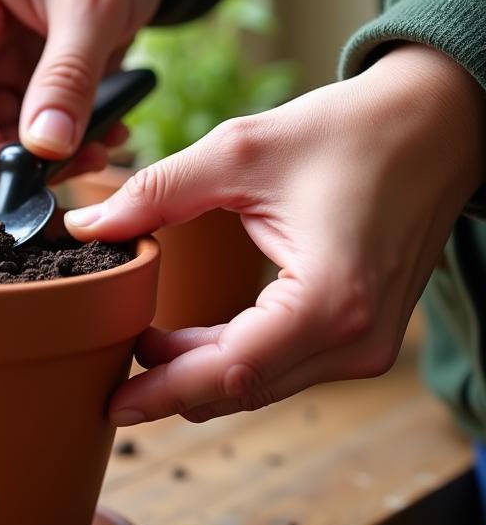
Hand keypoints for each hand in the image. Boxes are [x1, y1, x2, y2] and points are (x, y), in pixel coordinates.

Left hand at [65, 44, 485, 424]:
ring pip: (261, 384)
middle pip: (242, 388)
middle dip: (173, 385)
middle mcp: (355, 340)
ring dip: (200, 372)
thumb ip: (156, 193)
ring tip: (143, 344)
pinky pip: (284, 365)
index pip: (228, 372)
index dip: (163, 391)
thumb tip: (89, 226)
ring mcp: (366, 345)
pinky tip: (190, 339)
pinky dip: (233, 358)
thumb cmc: (348, 132)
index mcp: (329, 301)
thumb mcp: (239, 154)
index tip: (113, 401)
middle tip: (112, 370)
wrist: (435, 123)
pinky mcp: (364, 334)